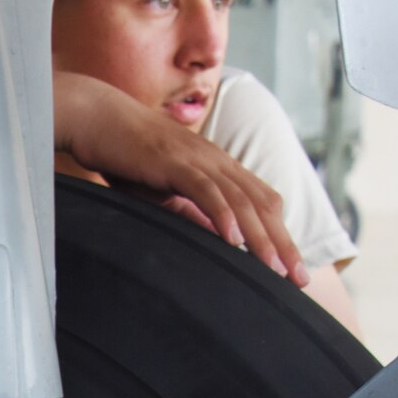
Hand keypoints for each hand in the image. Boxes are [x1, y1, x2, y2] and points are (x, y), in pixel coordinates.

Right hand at [54, 71, 307, 285]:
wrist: (98, 119)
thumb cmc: (125, 156)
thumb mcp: (162, 192)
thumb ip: (189, 212)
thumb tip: (213, 238)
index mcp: (216, 167)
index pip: (260, 201)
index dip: (279, 233)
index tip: (289, 267)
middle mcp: (216, 161)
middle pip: (261, 204)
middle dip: (283, 243)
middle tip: (299, 278)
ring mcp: (198, 160)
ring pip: (240, 201)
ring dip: (260, 237)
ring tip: (274, 268)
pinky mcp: (175, 163)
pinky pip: (206, 191)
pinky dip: (222, 215)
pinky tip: (234, 240)